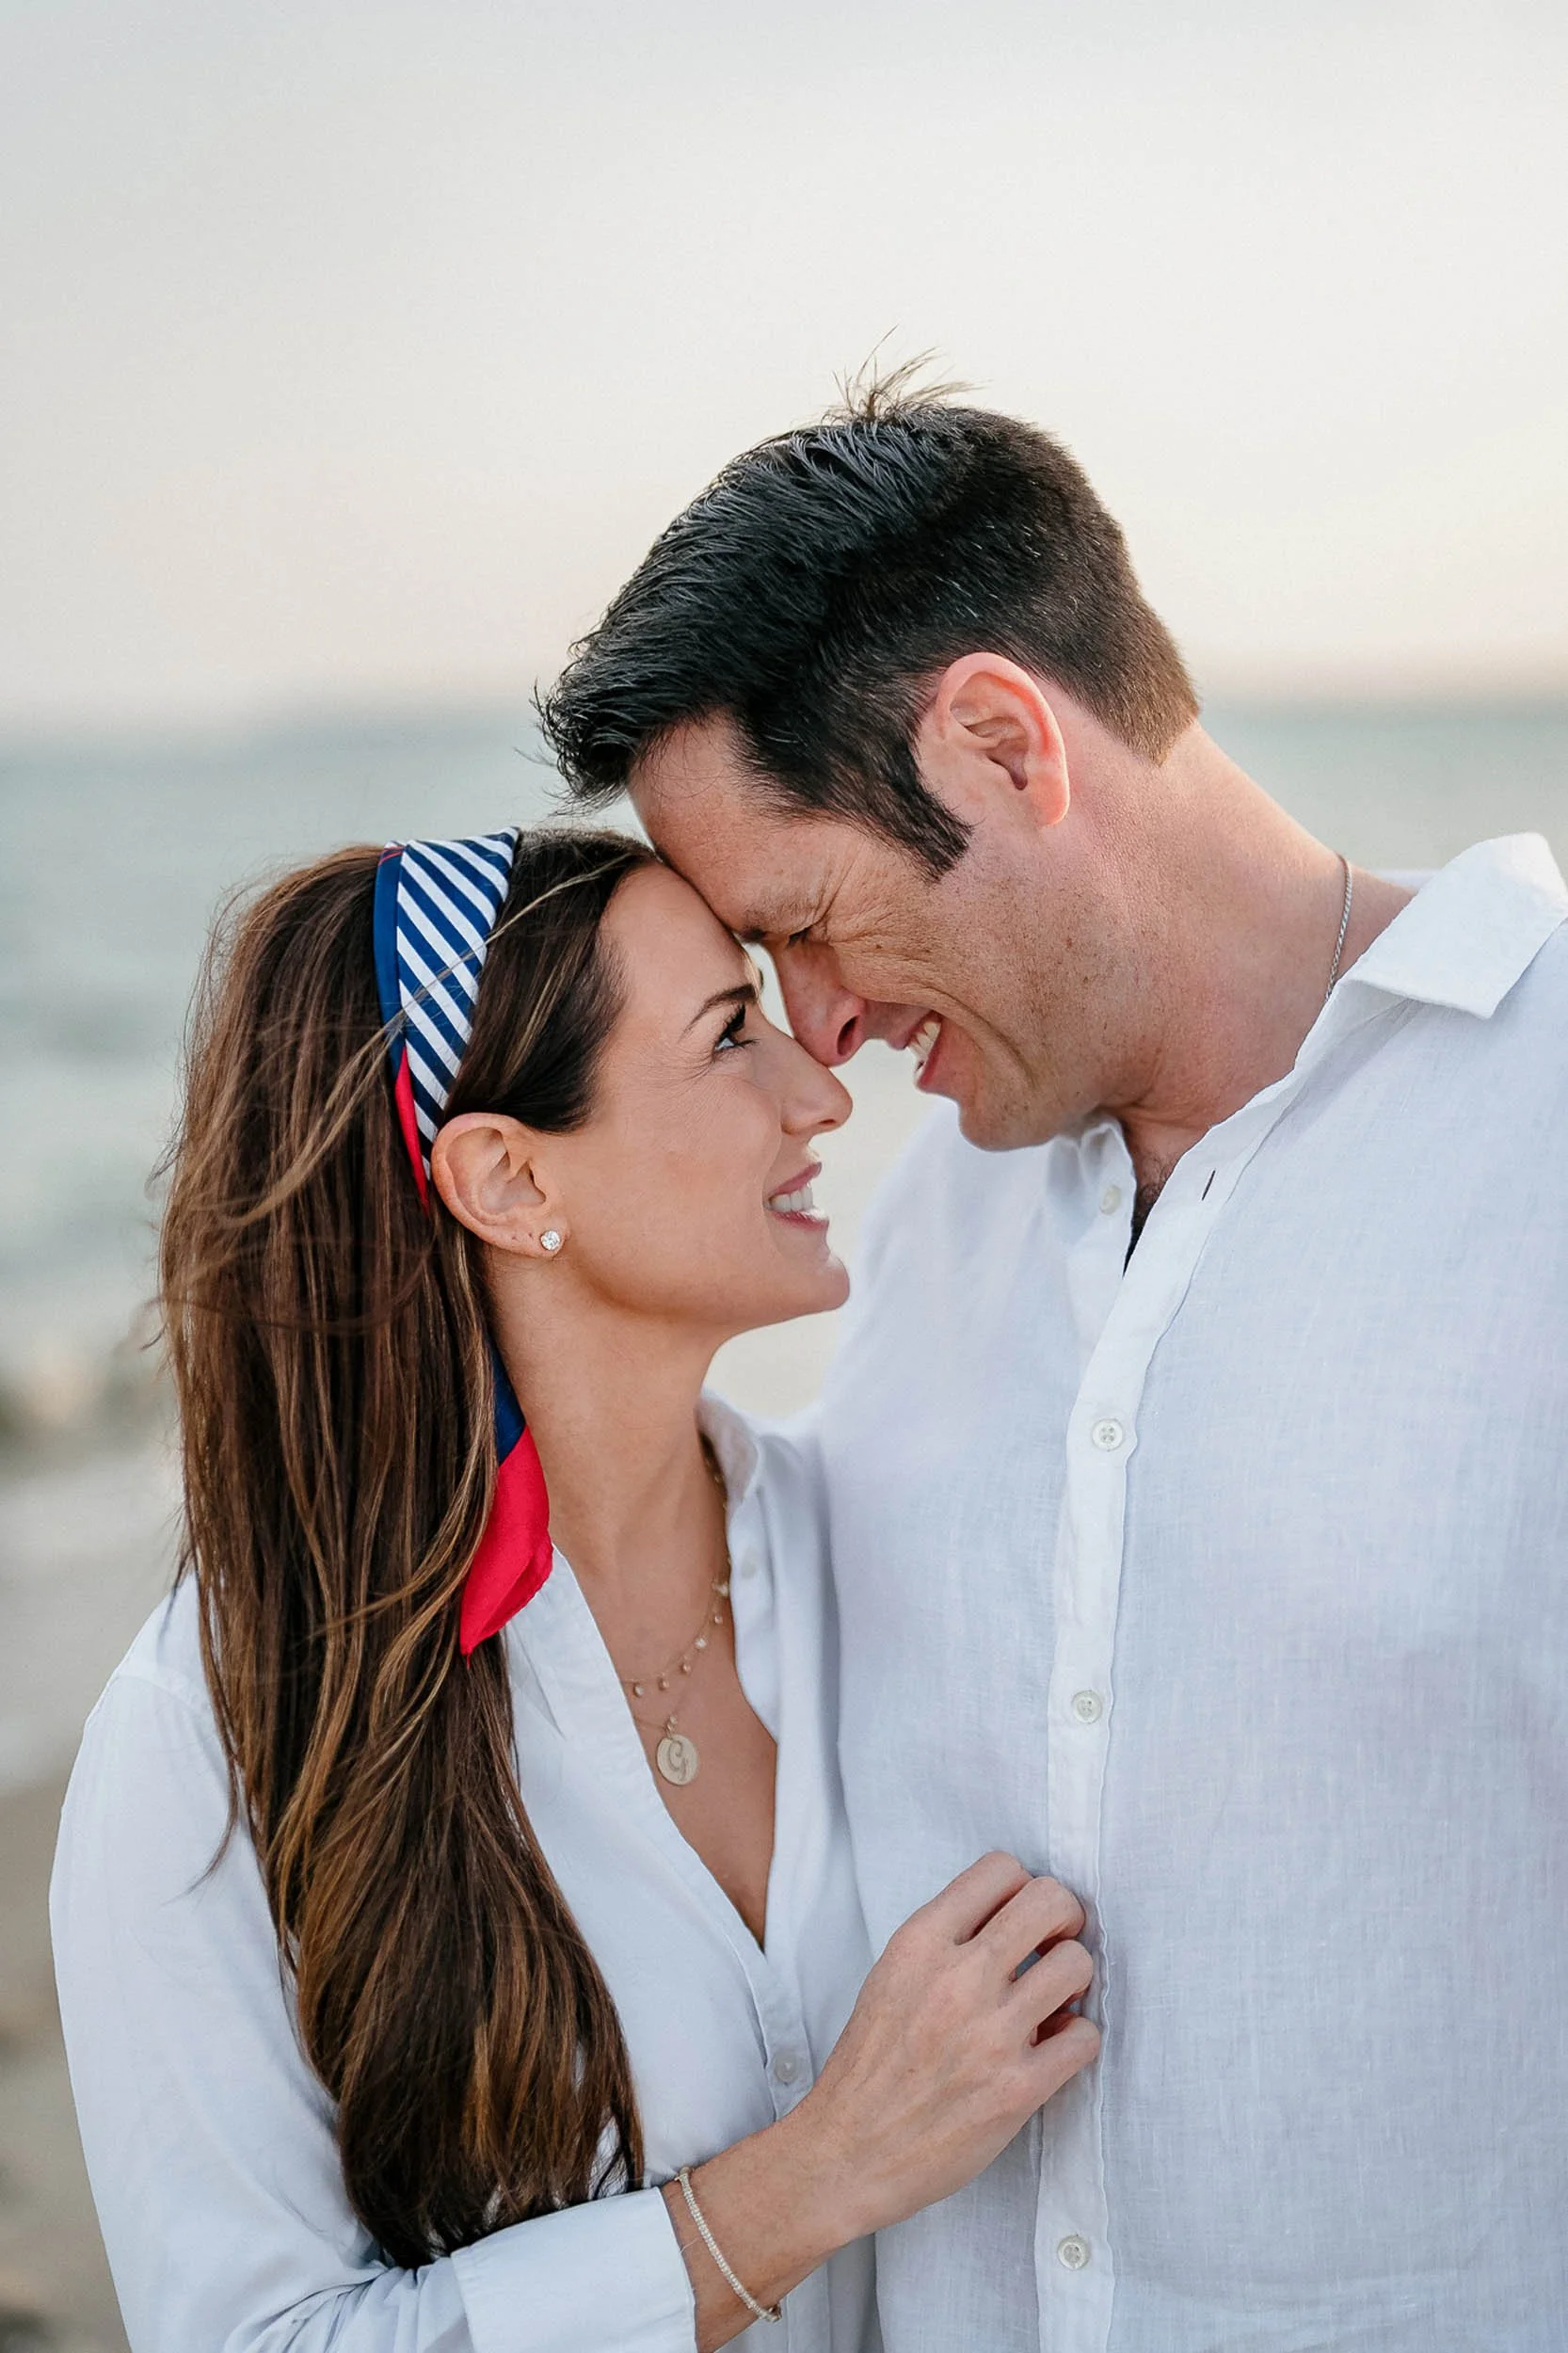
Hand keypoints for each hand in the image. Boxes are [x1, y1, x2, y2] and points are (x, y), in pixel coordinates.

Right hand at [665, 1852, 1096, 2348]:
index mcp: (918, 1943)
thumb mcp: (890, 1977)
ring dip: (1074, 1981)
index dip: (1023, 1887)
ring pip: (1076, 1963)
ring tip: (1054, 2002)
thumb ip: (945, 1942)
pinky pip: (1085, 2037)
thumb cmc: (870, 2067)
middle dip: (1064, 1917)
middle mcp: (956, 1979)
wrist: (846, 2153)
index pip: (1000, 1868)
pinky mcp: (1016, 2089)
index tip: (1022, 1917)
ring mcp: (989, 2034)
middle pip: (1049, 1900)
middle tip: (1056, 1944)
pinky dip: (1077, 2040)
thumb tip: (1015, 1919)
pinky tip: (1052, 2050)